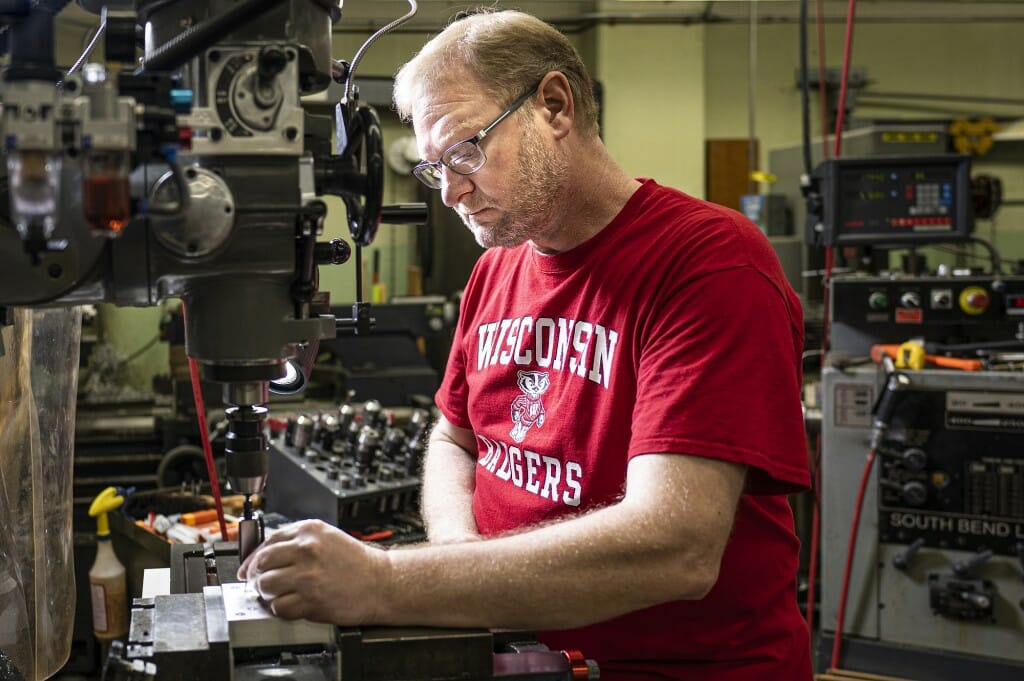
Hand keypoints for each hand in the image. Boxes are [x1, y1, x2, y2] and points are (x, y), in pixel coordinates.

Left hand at [236, 519, 388, 624]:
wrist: (381, 583)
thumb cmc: (356, 563)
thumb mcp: (327, 538)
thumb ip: (298, 542)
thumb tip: (265, 556)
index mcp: (310, 531)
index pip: (268, 542)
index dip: (254, 558)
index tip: (249, 569)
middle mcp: (307, 550)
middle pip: (262, 564)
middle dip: (258, 577)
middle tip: (262, 584)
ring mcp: (308, 576)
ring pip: (266, 586)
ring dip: (268, 594)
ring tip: (279, 594)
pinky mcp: (311, 600)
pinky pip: (279, 607)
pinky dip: (281, 609)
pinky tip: (292, 604)